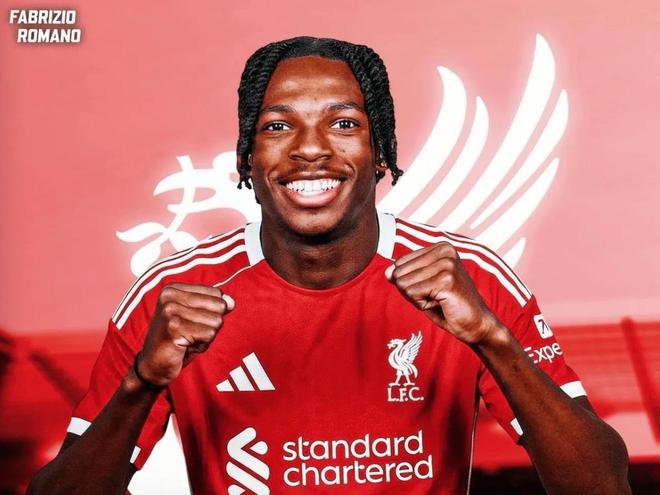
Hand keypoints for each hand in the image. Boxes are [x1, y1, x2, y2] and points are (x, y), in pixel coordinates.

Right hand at [136, 283, 233, 386]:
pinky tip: (184, 347)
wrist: (153, 367)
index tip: (190, 322)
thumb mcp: (198, 319)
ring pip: (216, 321)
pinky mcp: (173, 327)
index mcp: (173, 288)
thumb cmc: (178, 341)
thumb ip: (216, 307)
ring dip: (206, 336)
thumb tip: (231, 302)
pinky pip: (209, 334)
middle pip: (219, 306)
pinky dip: (202, 345)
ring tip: (186, 340)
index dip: (212, 312)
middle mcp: (169, 295)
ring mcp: (170, 310)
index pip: (217, 293)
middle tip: (190, 333)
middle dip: (211, 324)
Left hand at [385, 242, 499, 344]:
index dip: (410, 282)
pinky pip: (413, 294)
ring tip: (439, 300)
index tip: (432, 288)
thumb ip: (403, 276)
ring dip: (418, 299)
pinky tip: (441, 304)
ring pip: (404, 284)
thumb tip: (387, 272)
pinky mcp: (447, 280)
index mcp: (441, 247)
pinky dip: (422, 305)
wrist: (475, 325)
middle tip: (435, 297)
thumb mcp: (421, 286)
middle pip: (400, 272)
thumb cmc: (447, 306)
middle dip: (413, 291)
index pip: (400, 262)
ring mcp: (447, 264)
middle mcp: (445, 251)